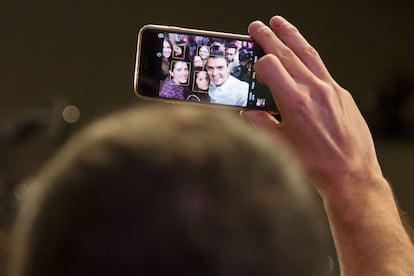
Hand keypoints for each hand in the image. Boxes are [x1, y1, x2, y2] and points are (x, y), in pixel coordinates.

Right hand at [242, 16, 382, 195]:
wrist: (350, 172)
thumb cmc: (316, 163)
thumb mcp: (280, 144)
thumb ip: (261, 122)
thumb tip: (249, 111)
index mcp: (295, 102)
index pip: (271, 66)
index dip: (259, 64)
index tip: (254, 68)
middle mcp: (314, 90)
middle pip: (287, 53)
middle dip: (269, 37)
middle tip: (258, 26)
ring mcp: (331, 89)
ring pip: (307, 53)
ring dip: (291, 35)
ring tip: (279, 23)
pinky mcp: (342, 92)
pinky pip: (321, 67)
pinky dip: (308, 56)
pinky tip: (301, 54)